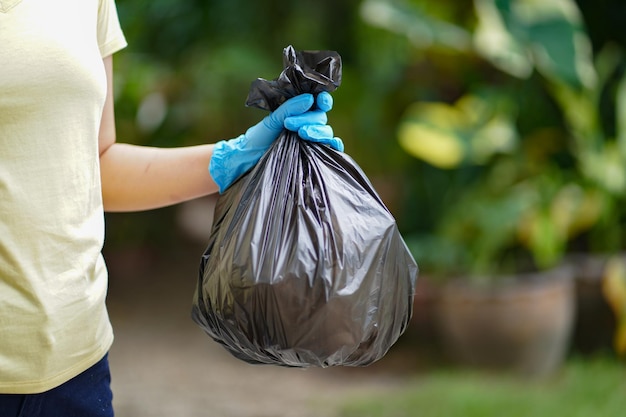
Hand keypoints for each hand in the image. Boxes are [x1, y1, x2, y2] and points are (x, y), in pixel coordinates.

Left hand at [209, 92, 343, 192]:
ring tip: (300, 134)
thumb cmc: (259, 136)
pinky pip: (331, 148)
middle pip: (321, 117)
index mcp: (300, 110)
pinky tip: (333, 144)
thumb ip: (289, 108)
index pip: (319, 102)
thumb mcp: (272, 119)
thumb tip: (310, 99)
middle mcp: (309, 123)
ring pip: (326, 131)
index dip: (324, 100)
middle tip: (289, 124)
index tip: (320, 101)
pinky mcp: (314, 153)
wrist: (251, 158)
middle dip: (307, 119)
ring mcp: (312, 138)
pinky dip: (335, 145)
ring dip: (316, 131)